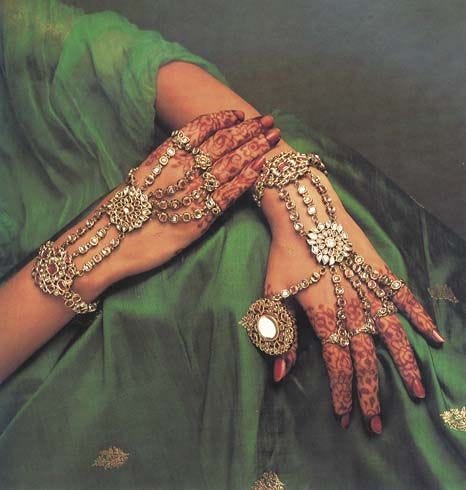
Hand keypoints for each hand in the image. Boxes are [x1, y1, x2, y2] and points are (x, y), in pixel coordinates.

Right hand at [63, 110, 280, 297]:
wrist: (110, 242)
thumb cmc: (120, 211)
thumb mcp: (140, 176)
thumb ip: (164, 163)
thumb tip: (184, 156)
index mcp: (163, 155)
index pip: (199, 129)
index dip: (222, 119)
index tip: (238, 114)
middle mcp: (180, 168)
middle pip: (221, 143)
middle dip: (248, 130)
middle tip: (268, 121)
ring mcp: (191, 192)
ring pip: (230, 164)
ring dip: (255, 149)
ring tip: (273, 138)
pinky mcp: (199, 218)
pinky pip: (228, 194)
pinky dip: (246, 179)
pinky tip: (261, 168)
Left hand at [261, 148, 443, 433]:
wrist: (304, 212)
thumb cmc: (285, 253)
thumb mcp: (273, 294)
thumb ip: (279, 334)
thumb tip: (278, 375)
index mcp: (325, 317)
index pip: (337, 364)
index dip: (342, 392)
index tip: (345, 417)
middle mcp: (353, 309)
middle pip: (366, 358)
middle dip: (370, 393)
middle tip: (378, 424)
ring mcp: (370, 290)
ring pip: (393, 336)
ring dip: (404, 366)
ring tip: (416, 393)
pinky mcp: (381, 272)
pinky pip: (405, 298)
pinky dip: (420, 317)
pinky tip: (435, 337)